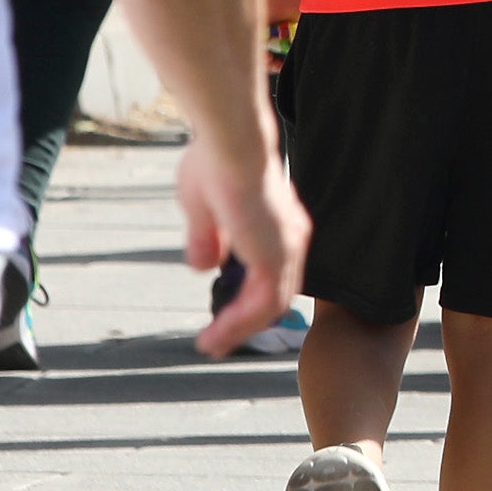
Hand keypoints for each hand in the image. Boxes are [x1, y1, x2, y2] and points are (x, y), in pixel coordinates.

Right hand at [184, 140, 310, 354]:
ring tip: (210, 346)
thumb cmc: (215, 162)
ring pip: (268, 305)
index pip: (270, 271)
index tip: (225, 314)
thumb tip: (203, 266)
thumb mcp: (203, 208)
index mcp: (277, 225)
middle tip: (218, 340)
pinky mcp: (274, 258)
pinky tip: (214, 338)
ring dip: (238, 329)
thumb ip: (207, 238)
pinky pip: (260, 305)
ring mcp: (285, 249)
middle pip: (273, 293)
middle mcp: (288, 239)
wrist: (230, 144)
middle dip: (245, 320)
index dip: (248, 296)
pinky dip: (238, 325)